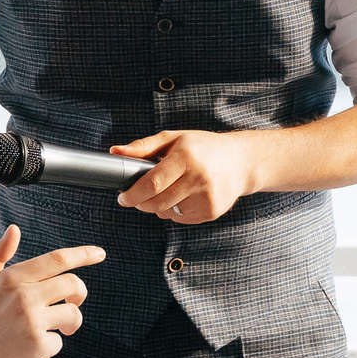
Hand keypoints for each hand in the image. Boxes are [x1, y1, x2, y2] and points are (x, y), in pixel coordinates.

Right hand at [0, 226, 102, 357]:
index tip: (99, 254)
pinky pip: (59, 342)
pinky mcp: (38, 347)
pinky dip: (48, 348)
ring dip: (69, 324)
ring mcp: (32, 322)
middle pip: (73, 284)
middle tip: (72, 303)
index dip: (83, 255)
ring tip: (51, 332)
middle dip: (79, 294)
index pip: (56, 259)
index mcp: (10, 279)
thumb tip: (14, 229)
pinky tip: (26, 353)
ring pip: (72, 314)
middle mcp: (23, 296)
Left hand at [110, 129, 263, 223]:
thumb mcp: (174, 139)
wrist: (241, 161)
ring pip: (168, 213)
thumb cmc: (203, 147)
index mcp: (186, 157)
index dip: (133, 194)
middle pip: (157, 203)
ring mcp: (207, 198)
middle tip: (136, 198)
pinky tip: (182, 197)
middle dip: (141, 203)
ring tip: (165, 192)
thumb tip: (115, 152)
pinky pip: (181, 218)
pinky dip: (175, 211)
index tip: (122, 198)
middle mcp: (198, 178)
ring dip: (158, 207)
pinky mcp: (212, 211)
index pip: (152, 183)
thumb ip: (143, 146)